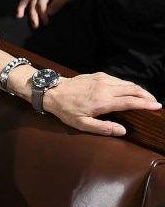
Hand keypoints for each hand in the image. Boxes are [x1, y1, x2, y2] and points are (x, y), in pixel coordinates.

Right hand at [16, 0, 88, 27]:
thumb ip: (58, 3)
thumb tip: (48, 13)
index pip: (40, 4)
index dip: (42, 14)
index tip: (47, 23)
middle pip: (32, 3)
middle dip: (33, 15)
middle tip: (36, 26)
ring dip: (22, 8)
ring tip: (18, 16)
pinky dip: (24, 5)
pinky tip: (22, 11)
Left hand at [44, 72, 161, 134]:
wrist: (53, 91)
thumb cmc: (66, 110)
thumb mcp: (82, 124)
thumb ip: (103, 128)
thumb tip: (123, 131)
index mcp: (103, 101)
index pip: (131, 101)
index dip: (146, 104)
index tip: (157, 106)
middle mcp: (105, 88)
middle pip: (133, 89)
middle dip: (147, 95)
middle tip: (154, 102)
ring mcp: (102, 79)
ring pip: (127, 82)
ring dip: (138, 89)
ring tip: (145, 97)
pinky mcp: (98, 75)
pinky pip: (118, 79)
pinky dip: (127, 85)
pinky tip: (129, 91)